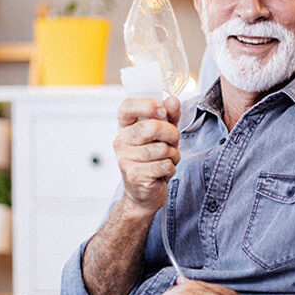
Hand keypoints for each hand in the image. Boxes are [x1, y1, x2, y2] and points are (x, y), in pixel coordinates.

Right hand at [114, 96, 181, 216]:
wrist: (143, 194)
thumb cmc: (153, 161)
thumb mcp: (163, 135)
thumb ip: (169, 116)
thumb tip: (172, 99)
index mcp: (124, 127)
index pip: (127, 106)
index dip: (147, 105)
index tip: (162, 112)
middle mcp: (121, 141)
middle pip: (152, 127)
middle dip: (172, 134)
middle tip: (171, 142)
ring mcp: (126, 159)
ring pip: (163, 148)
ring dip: (173, 155)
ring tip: (165, 160)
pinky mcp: (135, 175)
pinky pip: (165, 164)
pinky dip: (171, 169)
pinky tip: (162, 173)